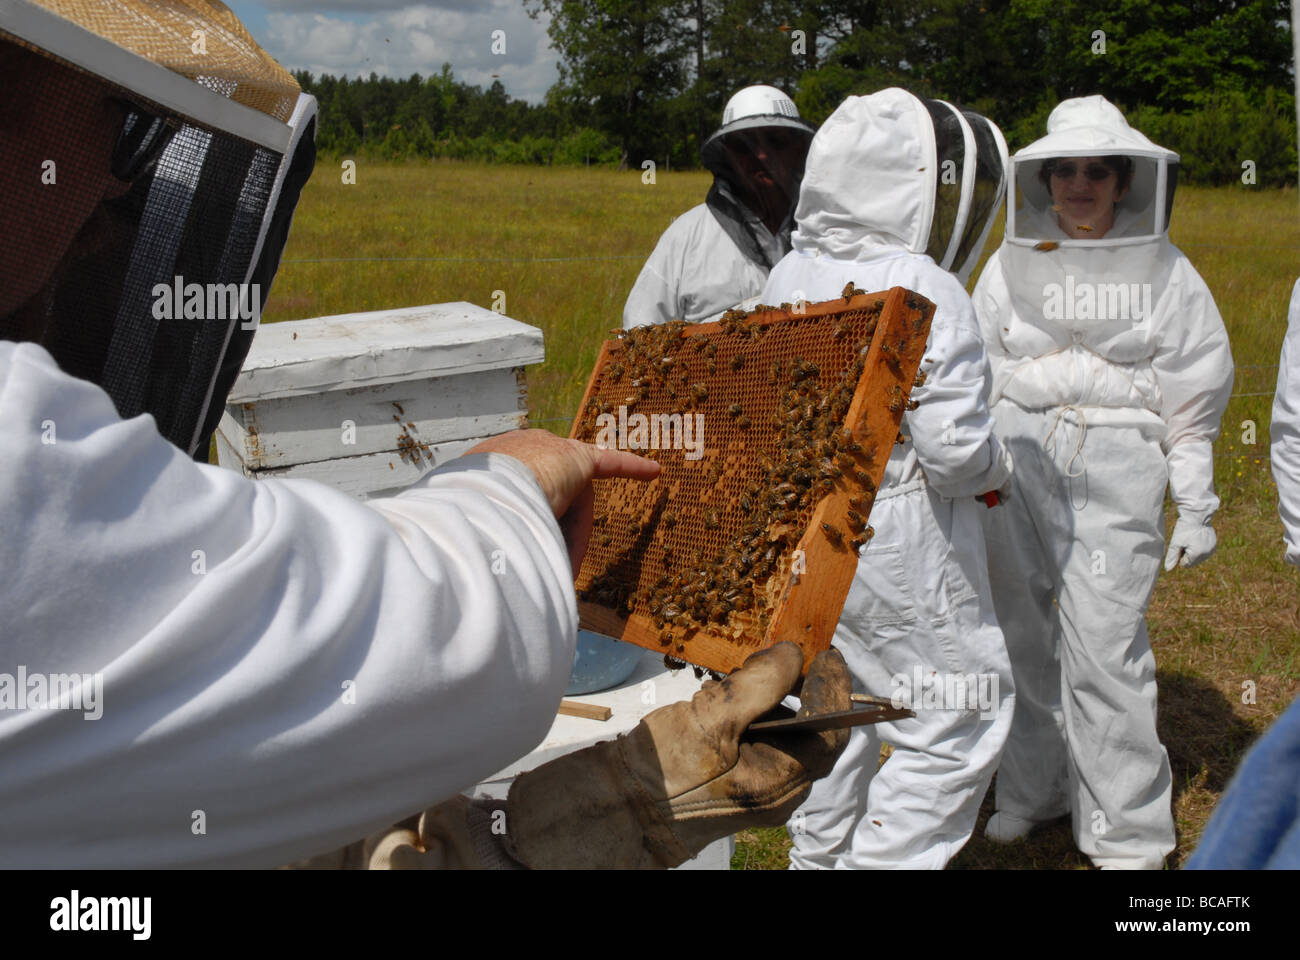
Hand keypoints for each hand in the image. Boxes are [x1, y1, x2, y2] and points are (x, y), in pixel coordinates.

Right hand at [467, 429, 659, 568]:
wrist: (480, 495)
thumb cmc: (470, 522)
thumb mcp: (471, 530)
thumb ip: (489, 540)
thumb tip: (493, 573)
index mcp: (486, 469)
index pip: (515, 494)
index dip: (523, 522)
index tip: (521, 546)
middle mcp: (517, 453)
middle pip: (546, 501)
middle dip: (548, 536)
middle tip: (544, 569)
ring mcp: (547, 451)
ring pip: (570, 503)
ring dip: (570, 539)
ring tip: (564, 569)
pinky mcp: (576, 457)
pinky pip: (609, 463)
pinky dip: (631, 468)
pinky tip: (653, 472)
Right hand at [504, 642, 851, 868]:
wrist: (616, 810)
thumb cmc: (663, 772)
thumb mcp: (712, 720)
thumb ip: (759, 685)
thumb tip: (794, 655)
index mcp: (782, 782)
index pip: (831, 730)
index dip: (833, 687)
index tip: (826, 651)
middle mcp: (779, 790)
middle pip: (811, 732)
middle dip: (803, 689)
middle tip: (781, 655)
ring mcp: (757, 790)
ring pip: (785, 736)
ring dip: (776, 699)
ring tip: (749, 672)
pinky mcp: (736, 782)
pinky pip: (761, 743)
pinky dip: (755, 714)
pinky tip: (729, 697)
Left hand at [1164, 516, 1216, 570]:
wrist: (1198, 515)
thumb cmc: (1185, 528)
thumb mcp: (1175, 542)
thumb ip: (1172, 557)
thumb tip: (1168, 569)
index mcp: (1197, 554)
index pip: (1184, 564)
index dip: (1179, 555)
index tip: (1180, 544)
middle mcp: (1207, 554)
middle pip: (1192, 561)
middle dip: (1187, 554)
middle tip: (1185, 541)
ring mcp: (1212, 550)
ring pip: (1198, 557)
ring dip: (1193, 551)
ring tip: (1191, 539)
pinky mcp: (1214, 545)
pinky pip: (1204, 551)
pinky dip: (1199, 547)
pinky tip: (1197, 538)